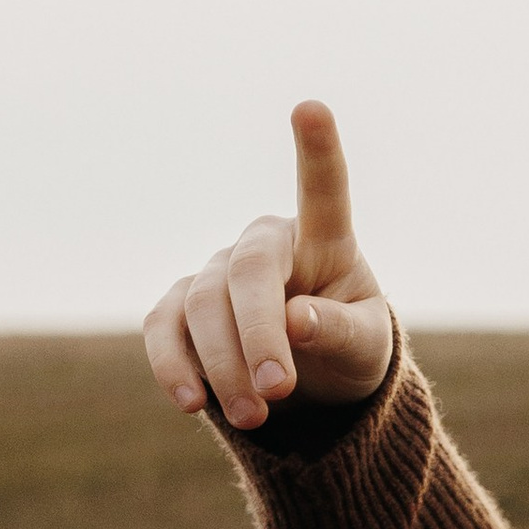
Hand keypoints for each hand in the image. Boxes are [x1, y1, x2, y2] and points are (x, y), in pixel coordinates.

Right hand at [143, 101, 394, 432]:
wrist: (314, 381)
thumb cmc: (348, 350)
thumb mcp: (366, 351)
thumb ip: (339, 332)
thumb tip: (296, 320)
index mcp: (322, 239)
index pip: (322, 192)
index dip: (317, 152)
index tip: (312, 109)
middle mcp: (263, 244)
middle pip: (247, 274)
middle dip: (258, 335)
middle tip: (278, 393)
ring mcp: (216, 271)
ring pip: (202, 306)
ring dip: (223, 366)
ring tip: (255, 420)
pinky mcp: (182, 309)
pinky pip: (163, 328)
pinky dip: (172, 365)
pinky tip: (192, 403)